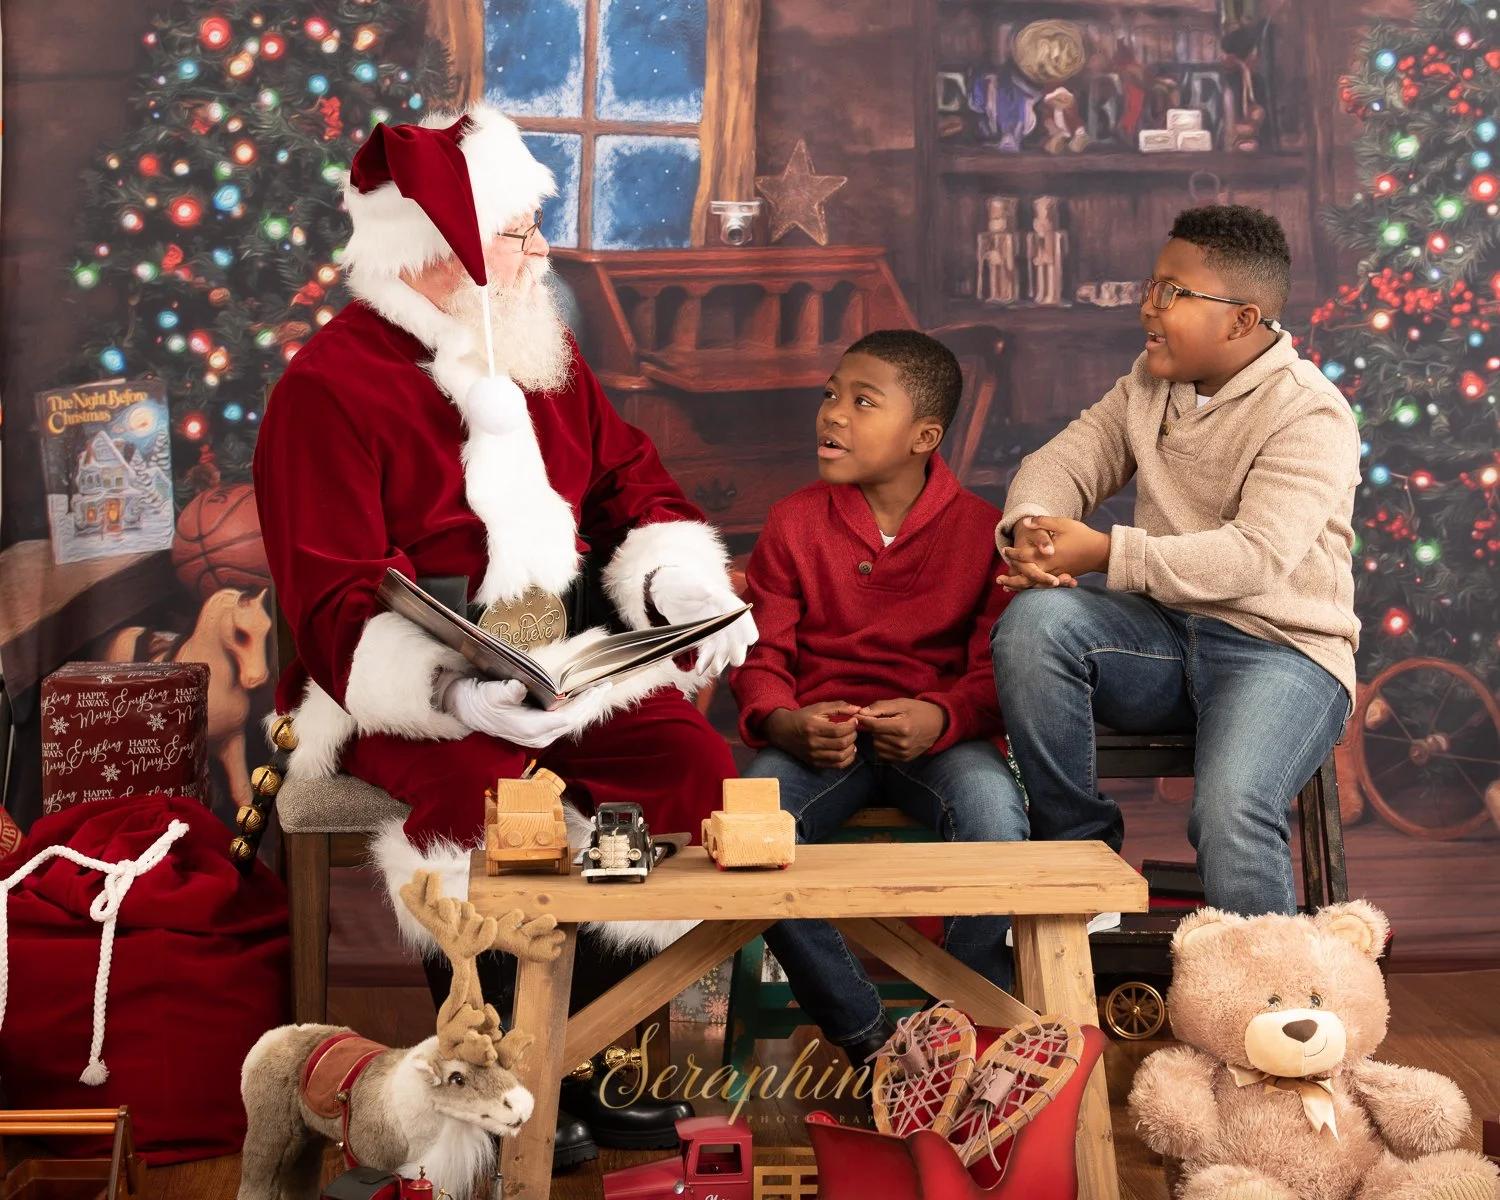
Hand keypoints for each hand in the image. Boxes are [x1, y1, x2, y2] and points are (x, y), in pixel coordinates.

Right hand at [445, 678, 614, 747]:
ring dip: (585, 707)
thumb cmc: (481, 700)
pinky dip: (575, 709)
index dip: (584, 705)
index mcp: (531, 729)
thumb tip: (518, 687)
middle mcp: (538, 737)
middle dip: (591, 704)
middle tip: (606, 687)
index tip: (596, 690)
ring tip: (599, 691)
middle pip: (574, 722)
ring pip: (570, 723)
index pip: (568, 719)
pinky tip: (582, 698)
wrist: (469, 710)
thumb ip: (506, 691)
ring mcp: (539, 737)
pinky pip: (564, 722)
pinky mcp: (538, 732)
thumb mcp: (492, 693)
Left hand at [648, 565, 757, 676]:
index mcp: (721, 599)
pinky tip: (701, 669)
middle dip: (735, 648)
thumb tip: (710, 590)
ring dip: (720, 659)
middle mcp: (722, 614)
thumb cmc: (678, 583)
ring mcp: (714, 627)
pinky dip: (706, 661)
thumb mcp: (687, 584)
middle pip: (733, 633)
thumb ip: (699, 589)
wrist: (667, 590)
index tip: (751, 639)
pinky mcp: (704, 637)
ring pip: (722, 646)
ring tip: (714, 670)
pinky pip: (708, 651)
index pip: (737, 612)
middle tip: (737, 661)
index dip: (745, 626)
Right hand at [764, 701, 859, 768]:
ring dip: (852, 748)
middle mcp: (813, 743)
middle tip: (853, 730)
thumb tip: (857, 709)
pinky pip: (836, 766)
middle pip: (841, 743)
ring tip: (851, 740)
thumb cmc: (803, 717)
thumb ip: (839, 706)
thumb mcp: (819, 707)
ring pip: (841, 756)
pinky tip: (849, 751)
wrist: (784, 730)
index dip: (851, 726)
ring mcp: (814, 755)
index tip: (854, 721)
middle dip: (853, 735)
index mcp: (814, 727)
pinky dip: (847, 759)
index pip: (839, 730)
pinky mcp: (815, 763)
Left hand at [855, 698, 946, 761]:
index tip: (857, 714)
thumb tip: (861, 713)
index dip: (864, 719)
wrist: (939, 724)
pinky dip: (883, 745)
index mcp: (903, 728)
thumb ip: (880, 707)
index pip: (874, 726)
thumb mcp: (901, 703)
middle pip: (875, 735)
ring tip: (890, 729)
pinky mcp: (904, 759)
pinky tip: (892, 738)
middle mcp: (903, 743)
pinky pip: (883, 753)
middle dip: (875, 726)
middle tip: (884, 719)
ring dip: (879, 737)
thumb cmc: (919, 711)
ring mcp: (904, 753)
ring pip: (877, 745)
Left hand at [998, 515, 1106, 588]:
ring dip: (1018, 587)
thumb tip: (1025, 523)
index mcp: (1048, 554)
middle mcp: (1049, 567)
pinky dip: (1031, 588)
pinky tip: (1024, 589)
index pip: (1025, 556)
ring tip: (1005, 588)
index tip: (1004, 550)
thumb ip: (1043, 522)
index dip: (1013, 553)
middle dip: (1011, 578)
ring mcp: (1055, 575)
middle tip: (997, 579)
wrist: (1101, 552)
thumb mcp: (1063, 524)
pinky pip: (1042, 587)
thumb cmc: (1082, 536)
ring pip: (1033, 585)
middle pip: (1025, 576)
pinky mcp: (1060, 577)